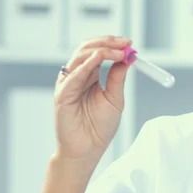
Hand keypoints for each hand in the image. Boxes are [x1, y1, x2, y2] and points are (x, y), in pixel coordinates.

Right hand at [53, 35, 132, 160]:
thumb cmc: (99, 127)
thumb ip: (118, 78)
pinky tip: (98, 58)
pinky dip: (86, 64)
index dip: (113, 45)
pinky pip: (73, 75)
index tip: (130, 43)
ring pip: (80, 56)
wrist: (88, 149)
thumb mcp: (115, 99)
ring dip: (101, 50)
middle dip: (108, 43)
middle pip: (88, 49)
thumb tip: (128, 58)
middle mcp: (77, 76)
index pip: (98, 52)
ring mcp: (68, 83)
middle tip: (125, 43)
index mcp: (90, 76)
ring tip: (119, 51)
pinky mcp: (62, 94)